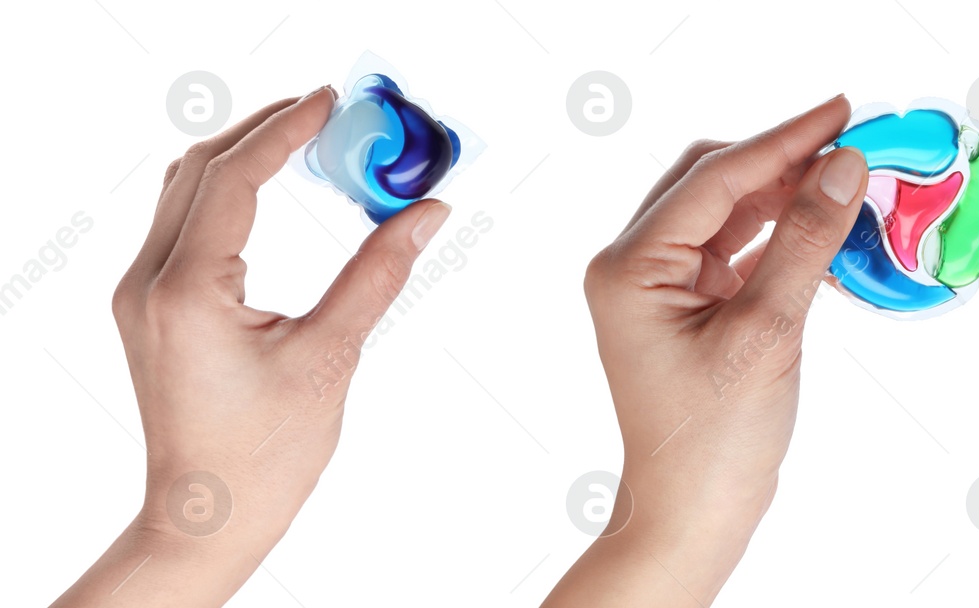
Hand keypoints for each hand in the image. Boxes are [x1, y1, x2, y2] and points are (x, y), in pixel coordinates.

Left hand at [53, 87, 453, 606]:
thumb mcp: (331, 357)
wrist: (208, 514)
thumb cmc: (265, 455)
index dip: (285, 131)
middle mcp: (148, 283)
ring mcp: (140, 293)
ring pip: (184, 189)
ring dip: (244, 157)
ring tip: (309, 142)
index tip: (331, 102)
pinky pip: (182, 222)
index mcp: (185, 293)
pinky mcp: (149, 305)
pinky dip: (229, 193)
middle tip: (328, 114)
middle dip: (264, 130)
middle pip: (198, 167)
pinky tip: (275, 192)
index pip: (233, 178)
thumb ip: (377, 274)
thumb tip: (425, 214)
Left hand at [543, 96, 865, 606]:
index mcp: (631, 267)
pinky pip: (737, 247)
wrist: (693, 513)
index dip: (784, 140)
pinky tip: (823, 223)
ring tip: (846, 176)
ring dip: (784, 192)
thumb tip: (844, 168)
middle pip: (714, 181)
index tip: (842, 113)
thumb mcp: (767, 334)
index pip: (715, 177)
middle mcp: (634, 266)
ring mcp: (660, 286)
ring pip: (727, 211)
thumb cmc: (714, 440)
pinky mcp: (689, 306)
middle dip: (782, 158)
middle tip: (851, 139)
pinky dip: (780, 232)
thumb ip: (804, 243)